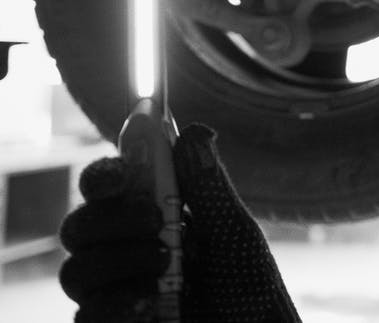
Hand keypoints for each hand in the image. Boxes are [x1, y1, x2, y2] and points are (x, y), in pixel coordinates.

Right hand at [59, 124, 299, 321]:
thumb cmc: (245, 279)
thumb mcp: (233, 230)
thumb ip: (208, 186)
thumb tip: (196, 132)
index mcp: (146, 214)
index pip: (105, 187)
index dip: (102, 176)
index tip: (121, 175)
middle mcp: (121, 249)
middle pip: (78, 226)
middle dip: (112, 220)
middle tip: (155, 221)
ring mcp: (112, 290)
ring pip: (76, 271)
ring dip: (121, 262)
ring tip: (166, 266)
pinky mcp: (111, 321)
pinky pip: (87, 314)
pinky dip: (118, 305)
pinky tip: (152, 302)